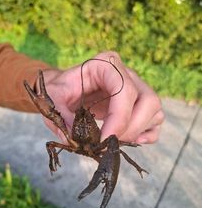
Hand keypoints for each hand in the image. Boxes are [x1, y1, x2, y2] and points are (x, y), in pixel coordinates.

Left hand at [43, 51, 163, 143]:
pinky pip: (155, 121)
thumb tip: (77, 139)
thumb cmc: (60, 90)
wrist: (65, 89)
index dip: (119, 118)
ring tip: (114, 142)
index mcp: (105, 64)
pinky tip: (129, 140)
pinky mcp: (139, 104)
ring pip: (155, 110)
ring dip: (137, 132)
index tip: (103, 140)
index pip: (124, 89)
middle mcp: (127, 74)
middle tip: (109, 143)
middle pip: (148, 100)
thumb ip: (61, 116)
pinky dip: (147, 134)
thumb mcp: (52, 99)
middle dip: (131, 127)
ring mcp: (137, 88)